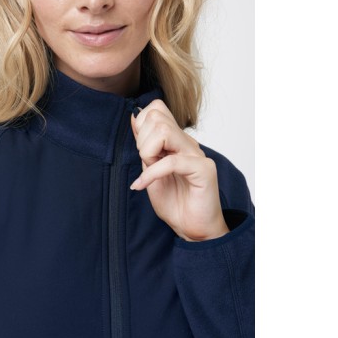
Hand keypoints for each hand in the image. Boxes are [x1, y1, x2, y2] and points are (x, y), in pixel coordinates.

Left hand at [129, 100, 228, 240]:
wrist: (194, 229)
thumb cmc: (174, 202)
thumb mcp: (150, 170)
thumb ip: (145, 147)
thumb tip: (134, 119)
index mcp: (175, 140)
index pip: (156, 108)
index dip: (140, 126)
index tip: (141, 152)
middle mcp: (187, 143)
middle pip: (157, 116)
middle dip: (141, 139)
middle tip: (145, 163)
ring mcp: (197, 154)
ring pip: (165, 131)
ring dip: (147, 152)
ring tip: (147, 173)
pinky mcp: (203, 169)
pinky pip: (172, 161)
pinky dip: (151, 174)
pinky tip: (143, 186)